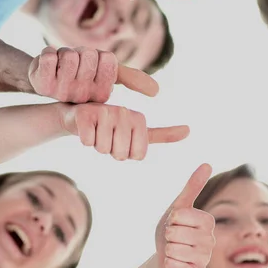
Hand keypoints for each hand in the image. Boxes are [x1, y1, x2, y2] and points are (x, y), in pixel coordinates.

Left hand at [29, 47, 158, 102]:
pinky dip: (48, 53)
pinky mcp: (41, 83)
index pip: (109, 59)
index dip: (100, 57)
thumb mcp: (109, 75)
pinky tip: (49, 65)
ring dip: (64, 53)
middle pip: (88, 55)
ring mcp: (61, 90)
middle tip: (76, 65)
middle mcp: (84, 95)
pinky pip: (48, 56)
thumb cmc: (82, 75)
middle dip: (82, 53)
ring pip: (69, 55)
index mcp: (102, 93)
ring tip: (63, 65)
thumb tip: (158, 92)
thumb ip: (133, 80)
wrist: (46, 80)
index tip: (94, 66)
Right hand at [59, 103, 189, 160]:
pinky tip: (84, 130)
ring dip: (97, 146)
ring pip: (103, 149)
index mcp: (139, 119)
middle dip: (111, 151)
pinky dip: (85, 141)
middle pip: (120, 154)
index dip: (127, 154)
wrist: (78, 115)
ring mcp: (104, 112)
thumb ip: (163, 134)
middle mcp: (124, 112)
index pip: (137, 155)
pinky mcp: (85, 114)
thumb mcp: (138, 131)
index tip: (121, 140)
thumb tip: (189, 130)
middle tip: (106, 136)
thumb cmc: (111, 127)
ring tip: (96, 131)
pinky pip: (88, 142)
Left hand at [154, 164, 215, 267]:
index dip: (172, 219)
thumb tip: (207, 164)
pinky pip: (174, 266)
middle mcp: (211, 240)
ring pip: (175, 250)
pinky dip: (168, 263)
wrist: (164, 258)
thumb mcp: (178, 207)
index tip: (175, 223)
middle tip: (173, 238)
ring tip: (174, 250)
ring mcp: (205, 259)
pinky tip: (174, 264)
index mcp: (208, 221)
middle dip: (168, 235)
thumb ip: (192, 186)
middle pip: (177, 233)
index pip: (182, 215)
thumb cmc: (172, 230)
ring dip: (168, 250)